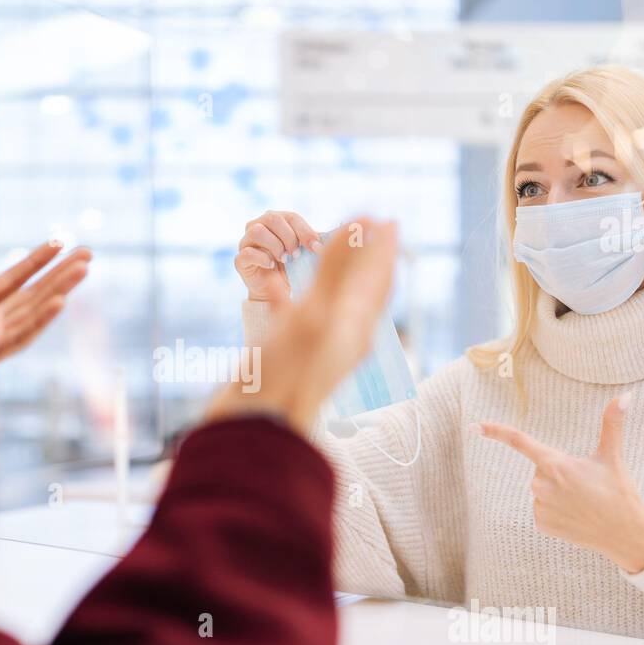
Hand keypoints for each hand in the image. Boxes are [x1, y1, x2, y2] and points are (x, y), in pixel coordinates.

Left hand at [0, 228, 90, 423]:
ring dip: (61, 289)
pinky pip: (20, 338)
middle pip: (34, 293)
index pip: (13, 280)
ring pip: (35, 311)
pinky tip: (62, 302)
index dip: (35, 261)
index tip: (59, 243)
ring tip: (84, 268)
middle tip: (89, 253)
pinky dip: (41, 321)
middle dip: (61, 273)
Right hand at [209, 217, 397, 433]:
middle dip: (369, 258)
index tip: (387, 219)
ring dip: (345, 274)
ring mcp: (324, 349)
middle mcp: (346, 338)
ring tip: (344, 255)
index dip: (383, 248)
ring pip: (345, 303)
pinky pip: (321, 317)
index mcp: (355, 328)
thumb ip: (337, 270)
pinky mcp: (301, 357)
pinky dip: (321, 295)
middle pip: (367, 290)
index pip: (379, 280)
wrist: (256, 425)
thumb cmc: (284, 374)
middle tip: (374, 229)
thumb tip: (364, 223)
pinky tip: (312, 294)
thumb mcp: (312, 312)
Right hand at [234, 210, 322, 304]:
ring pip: (257, 231)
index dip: (305, 231)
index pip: (291, 217)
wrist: (278, 292)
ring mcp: (247, 242)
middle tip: (297, 255)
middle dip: (289, 237)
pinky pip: (248, 253)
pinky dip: (262, 258)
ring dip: (275, 246)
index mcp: (277, 220)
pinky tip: (272, 266)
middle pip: (272, 218)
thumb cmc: (294, 268)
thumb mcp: (306, 252)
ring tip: (285, 260)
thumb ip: (314, 241)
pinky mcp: (240, 259)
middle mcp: (259, 226)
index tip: (316, 248)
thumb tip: (331, 238)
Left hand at [476, 394, 643, 572]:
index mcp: (555, 464)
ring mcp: (540, 507)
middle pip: (542, 469)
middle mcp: (541, 485)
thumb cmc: (619, 492)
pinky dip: (558, 511)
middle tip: (586, 486)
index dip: (497, 431)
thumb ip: (613, 423)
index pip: (520, 441)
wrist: (625, 534)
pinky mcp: (542, 525)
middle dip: (560, 473)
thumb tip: (626, 395)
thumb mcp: (613, 456)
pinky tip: (576, 516)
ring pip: (543, 491)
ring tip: (584, 502)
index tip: (476, 425)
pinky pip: (543, 510)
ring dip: (559, 493)